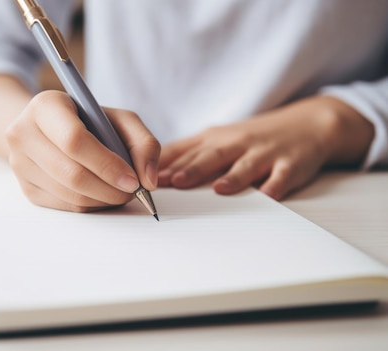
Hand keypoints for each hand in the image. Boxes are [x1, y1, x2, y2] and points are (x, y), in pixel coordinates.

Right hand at [6, 90, 159, 211]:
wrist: (48, 130)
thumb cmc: (87, 122)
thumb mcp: (119, 119)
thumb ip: (143, 143)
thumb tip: (148, 180)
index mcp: (46, 106)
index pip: (74, 140)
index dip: (107, 164)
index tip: (133, 180)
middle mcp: (23, 133)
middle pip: (72, 173)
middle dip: (109, 189)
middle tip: (132, 191)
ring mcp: (20, 163)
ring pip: (69, 194)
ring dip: (103, 199)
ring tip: (120, 191)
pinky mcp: (25, 188)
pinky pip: (65, 206)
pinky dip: (90, 205)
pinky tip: (101, 194)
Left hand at [158, 96, 373, 199]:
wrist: (306, 124)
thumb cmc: (251, 137)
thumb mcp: (217, 139)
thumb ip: (187, 154)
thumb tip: (151, 170)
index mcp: (215, 140)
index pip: (186, 151)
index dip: (166, 164)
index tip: (144, 175)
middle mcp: (237, 144)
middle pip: (212, 156)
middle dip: (192, 169)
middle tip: (173, 182)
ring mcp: (264, 154)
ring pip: (246, 165)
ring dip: (232, 176)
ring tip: (218, 188)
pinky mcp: (291, 164)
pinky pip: (283, 176)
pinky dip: (276, 185)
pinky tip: (268, 195)